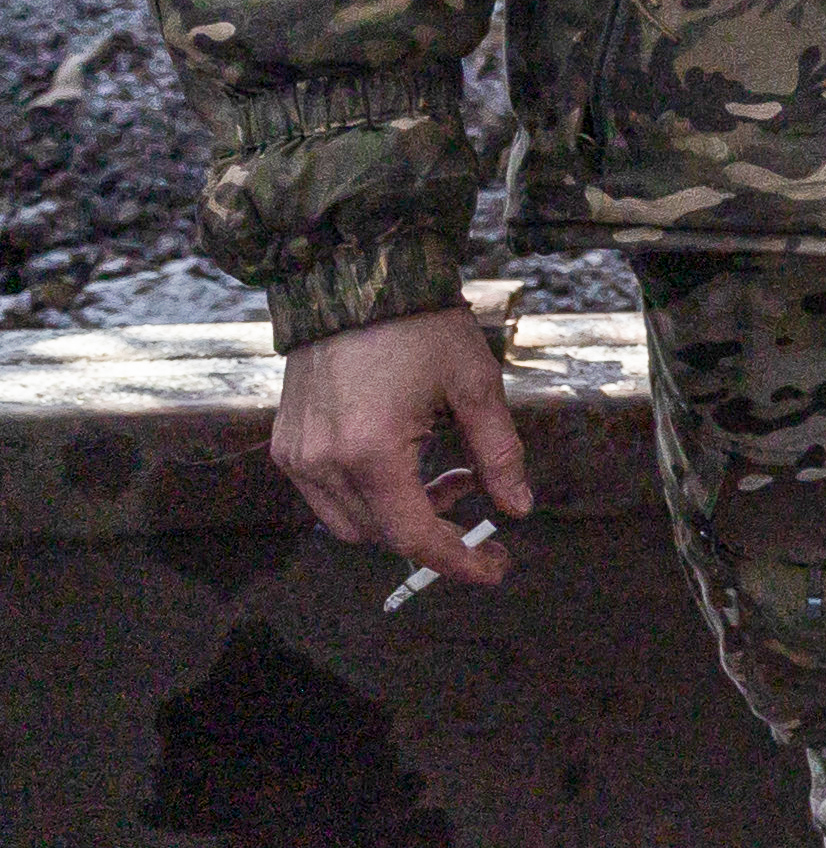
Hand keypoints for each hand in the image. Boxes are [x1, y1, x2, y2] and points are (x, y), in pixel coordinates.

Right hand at [274, 306, 528, 590]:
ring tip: (443, 469)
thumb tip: (518, 508)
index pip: (414, 536)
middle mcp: (322, 462)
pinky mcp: (285, 444)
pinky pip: (326, 496)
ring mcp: (297, 455)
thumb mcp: (476, 386)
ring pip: (350, 523)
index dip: (458, 561)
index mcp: (371, 452)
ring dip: (399, 514)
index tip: (495, 568)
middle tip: (472, 489)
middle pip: (381, 536)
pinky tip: (402, 458)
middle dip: (433, 529)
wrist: (355, 279)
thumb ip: (499, 454)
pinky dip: (368, 496)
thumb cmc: (420, 327)